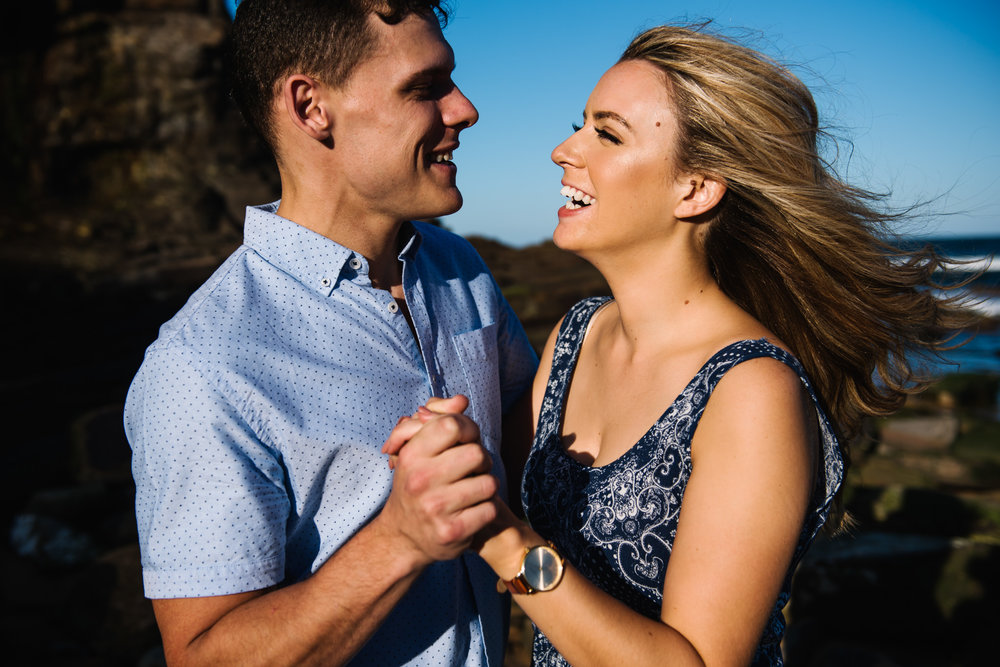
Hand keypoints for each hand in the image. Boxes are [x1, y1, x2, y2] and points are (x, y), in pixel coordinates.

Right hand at [377, 396, 498, 565]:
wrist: (403, 536)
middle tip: (472, 469)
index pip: (452, 425)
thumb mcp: (418, 449)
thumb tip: (461, 400)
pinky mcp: (453, 532)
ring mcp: (436, 508)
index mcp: (412, 456)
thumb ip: (439, 418)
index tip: (466, 440)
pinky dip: (486, 509)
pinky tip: (472, 510)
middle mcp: (421, 480)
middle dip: (481, 460)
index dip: (468, 429)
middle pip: (477, 453)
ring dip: (486, 485)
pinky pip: (490, 509)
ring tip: (472, 490)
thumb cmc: (417, 484)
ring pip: (488, 482)